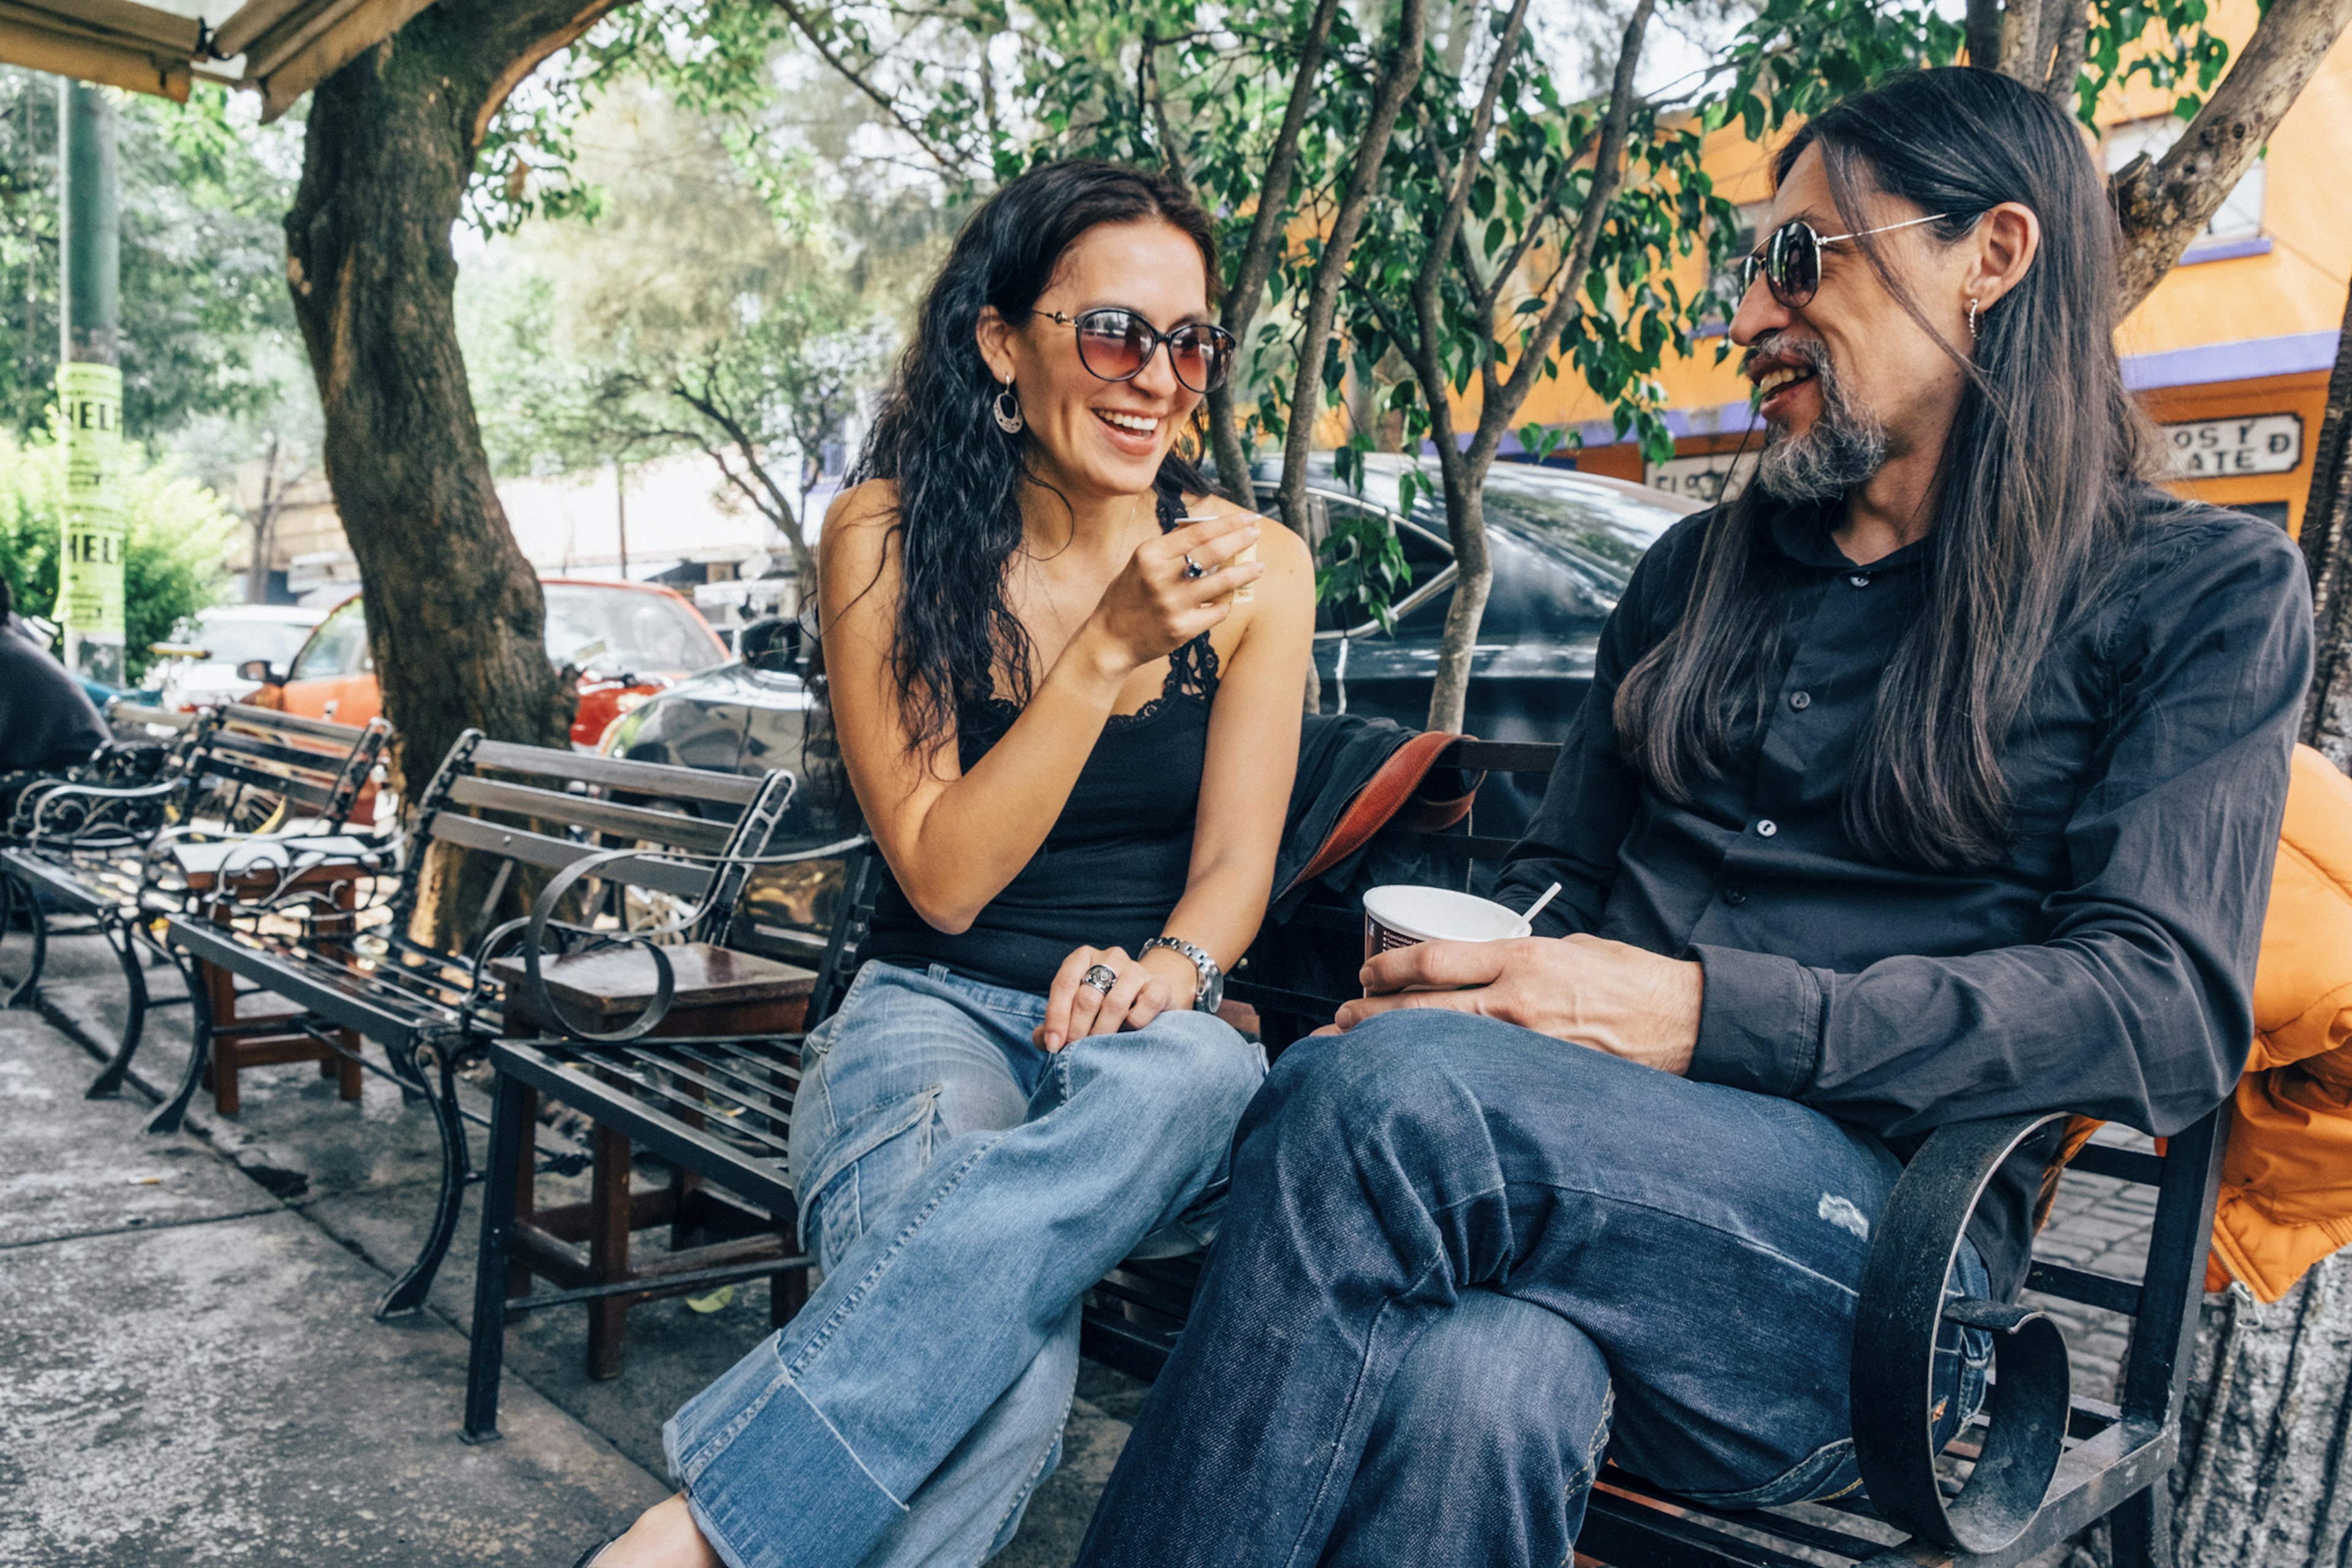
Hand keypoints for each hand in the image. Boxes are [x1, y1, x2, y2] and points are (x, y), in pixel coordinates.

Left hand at [1035, 943, 1197, 1050]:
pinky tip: (1129, 1032)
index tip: (1054, 1046)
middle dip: (1077, 1030)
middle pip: (1087, 997)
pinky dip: (1134, 1024)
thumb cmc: (1103, 1006)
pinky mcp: (1159, 985)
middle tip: (1075, 1051)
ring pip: (1114, 1003)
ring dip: (1102, 1031)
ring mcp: (1136, 969)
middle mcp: (1110, 957)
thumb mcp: (1076, 1010)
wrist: (1147, 996)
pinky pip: (1145, 1005)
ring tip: (1098, 1047)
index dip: (1056, 1017)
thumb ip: (1055, 1024)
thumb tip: (1044, 1040)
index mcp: (1083, 957)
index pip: (1064, 984)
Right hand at [1083, 513, 1264, 672]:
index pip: (1198, 532)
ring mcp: (1173, 604)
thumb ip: (1171, 546)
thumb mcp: (1141, 562)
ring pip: (1223, 583)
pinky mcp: (1183, 628)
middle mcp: (1161, 577)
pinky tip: (1227, 599)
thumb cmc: (1128, 596)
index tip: (1248, 518)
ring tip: (1258, 566)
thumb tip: (1210, 530)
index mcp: (1150, 554)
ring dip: (1246, 572)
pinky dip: (1225, 603)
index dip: (1229, 523)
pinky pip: (1217, 611)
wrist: (1111, 638)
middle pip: (1214, 552)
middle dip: (1241, 540)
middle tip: (1256, 533)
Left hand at [1332, 935, 1703, 1075]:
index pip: (1433, 960)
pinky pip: (1478, 1080)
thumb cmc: (1630, 979)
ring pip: (1441, 1048)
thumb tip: (1478, 970)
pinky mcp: (1540, 1079)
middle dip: (1368, 1016)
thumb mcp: (1568, 948)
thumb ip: (1517, 959)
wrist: (1685, 1020)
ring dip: (1394, 1052)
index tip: (1365, 971)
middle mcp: (1516, 1001)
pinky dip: (1443, 1081)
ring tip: (1355, 1057)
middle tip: (1338, 1020)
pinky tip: (1418, 1089)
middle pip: (1420, 1010)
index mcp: (1521, 958)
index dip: (1387, 968)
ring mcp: (1526, 1046)